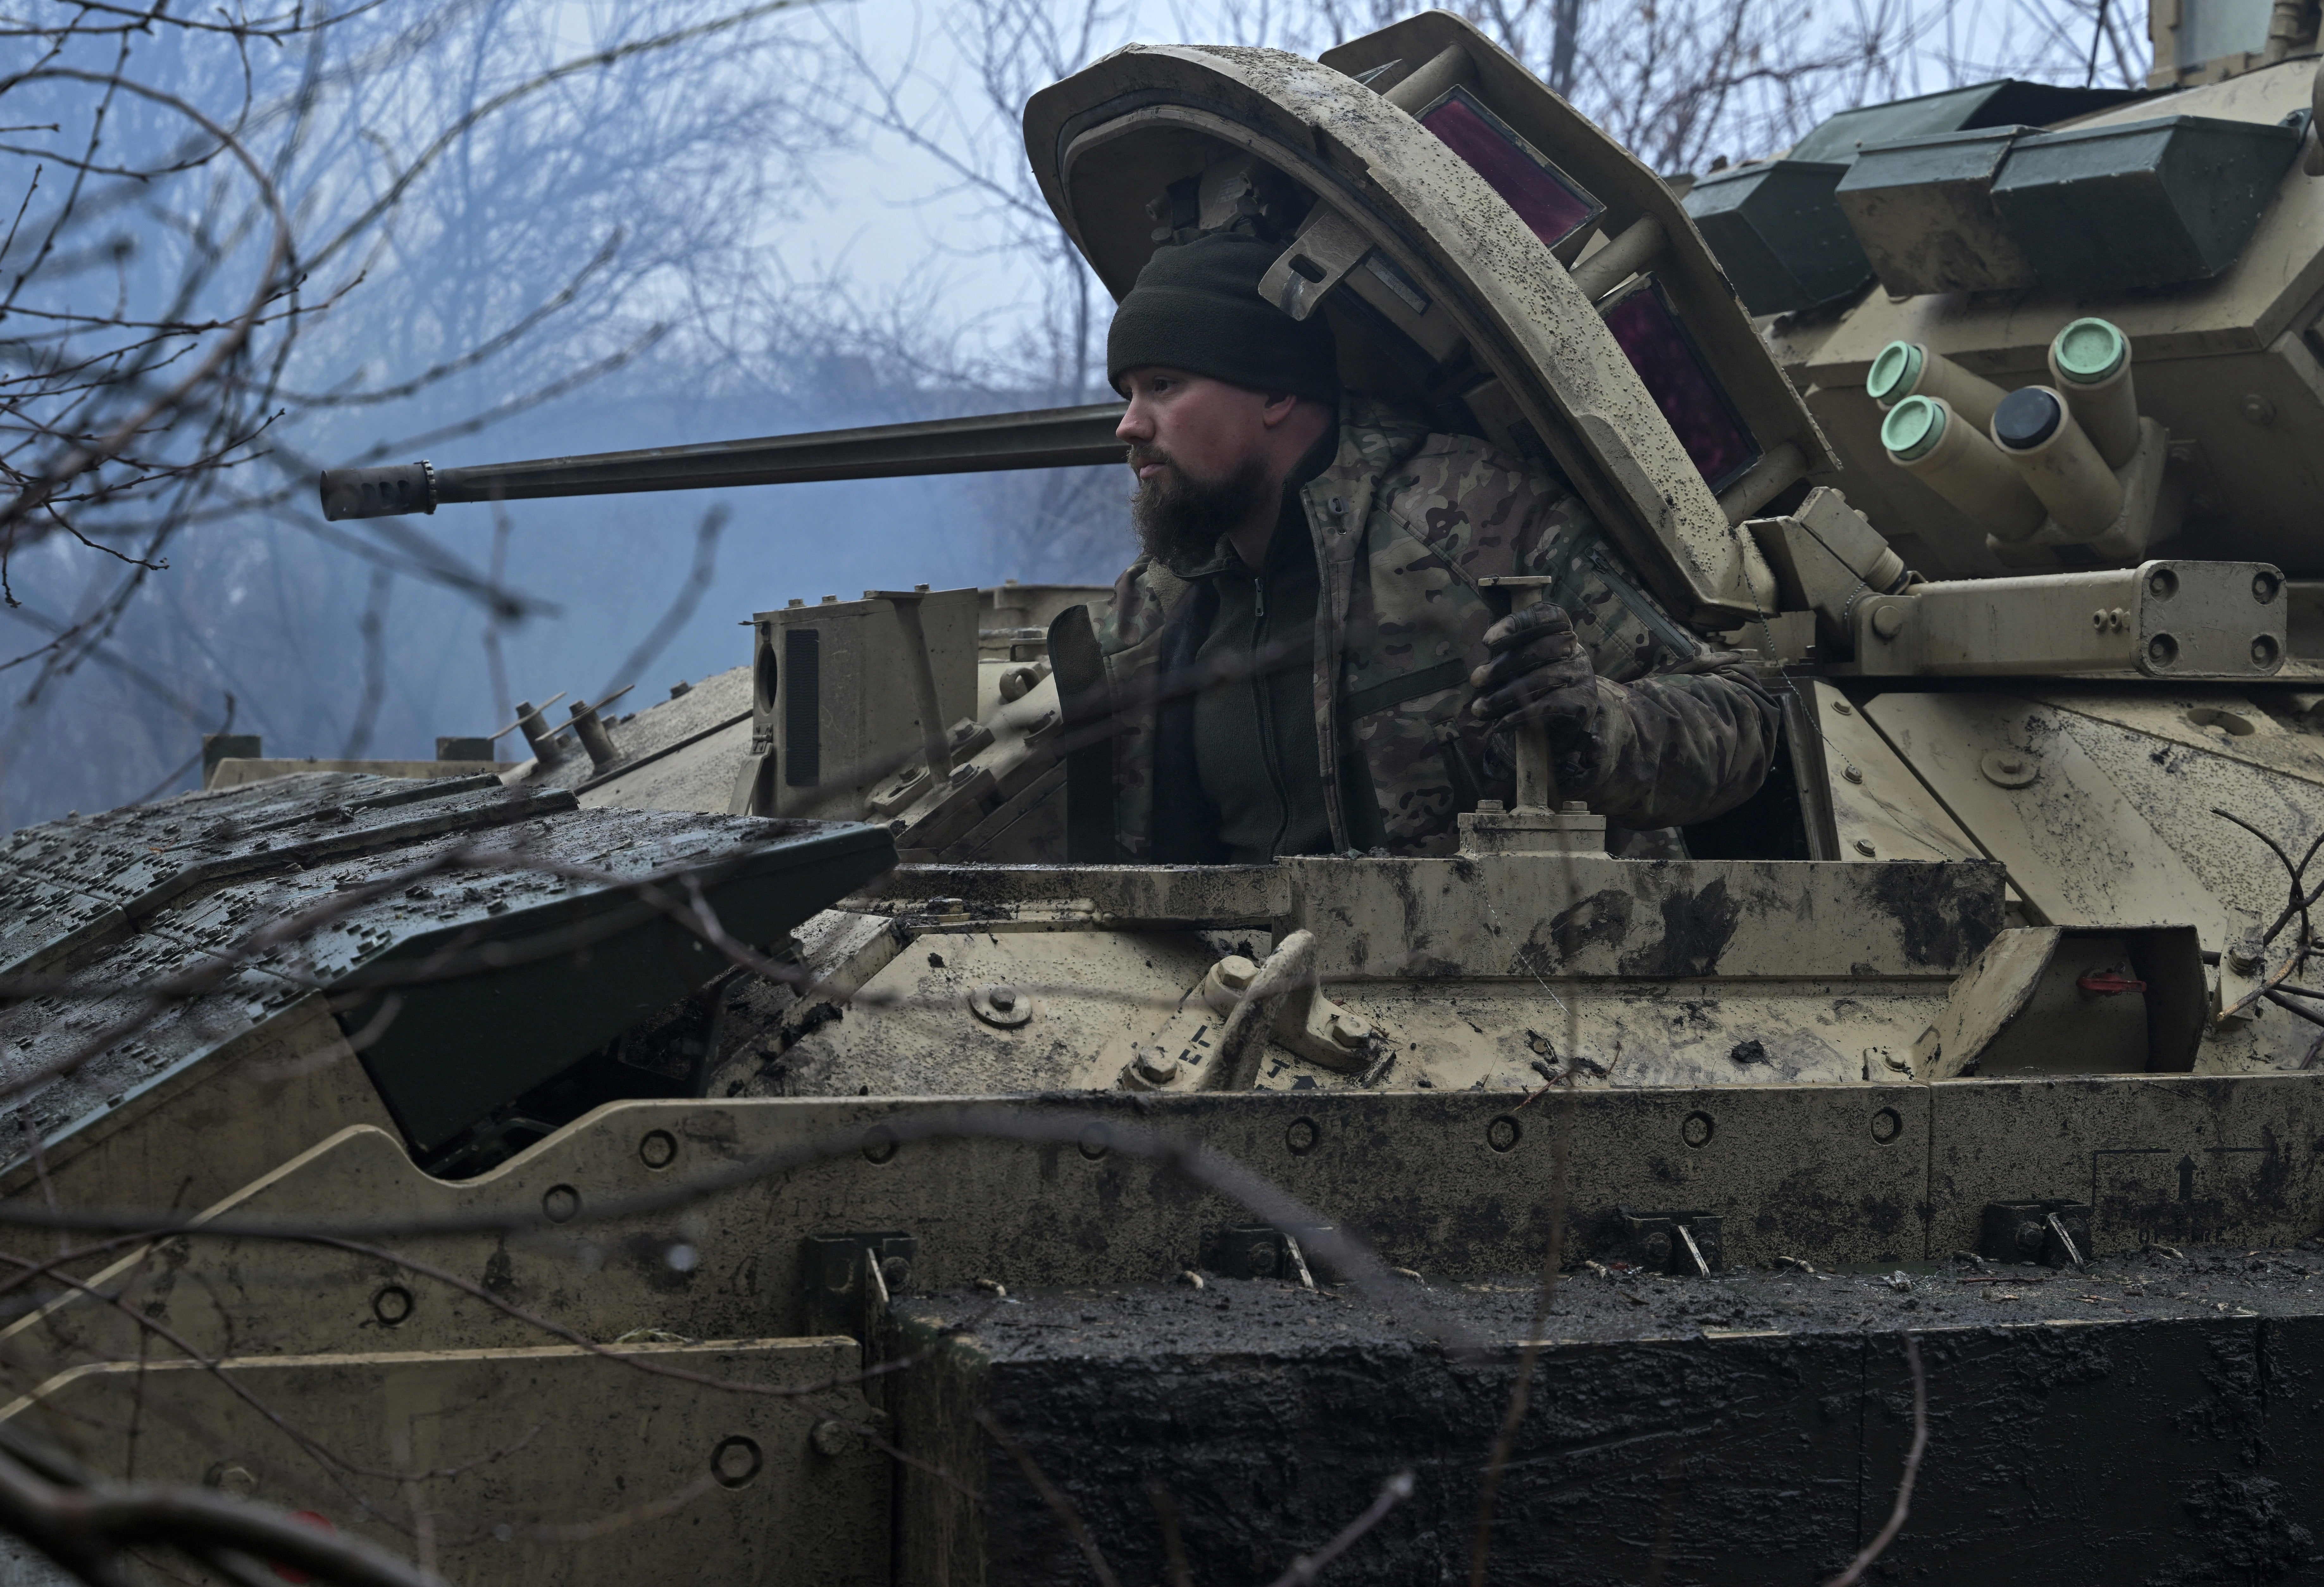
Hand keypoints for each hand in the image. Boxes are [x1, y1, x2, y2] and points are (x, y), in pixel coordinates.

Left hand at [1469, 601, 1598, 748]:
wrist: (1571, 721)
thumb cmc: (1537, 685)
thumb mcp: (1522, 665)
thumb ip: (1506, 658)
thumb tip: (1479, 674)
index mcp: (1561, 630)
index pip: (1545, 615)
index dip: (1516, 624)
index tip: (1487, 641)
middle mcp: (1575, 649)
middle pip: (1540, 648)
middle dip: (1503, 665)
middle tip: (1475, 681)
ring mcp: (1582, 675)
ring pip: (1541, 679)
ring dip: (1504, 696)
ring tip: (1479, 708)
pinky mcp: (1584, 702)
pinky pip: (1548, 706)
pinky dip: (1521, 716)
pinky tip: (1500, 724)